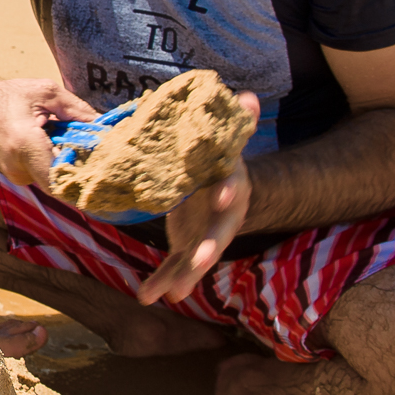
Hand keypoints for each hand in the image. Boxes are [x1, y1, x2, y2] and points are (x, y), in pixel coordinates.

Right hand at [0, 78, 93, 190]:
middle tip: (94, 146)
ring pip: (54, 177)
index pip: (61, 182)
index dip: (85, 182)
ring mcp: (15, 175)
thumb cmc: (3, 97)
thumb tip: (104, 125)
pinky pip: (44, 174)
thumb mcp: (44, 92)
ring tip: (69, 138)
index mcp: (25, 145)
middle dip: (82, 165)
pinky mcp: (16, 176)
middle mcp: (18, 168)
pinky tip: (55, 143)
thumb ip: (78, 110)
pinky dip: (55, 161)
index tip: (104, 171)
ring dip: (68, 161)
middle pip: (63, 179)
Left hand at [136, 90, 259, 304]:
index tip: (222, 195)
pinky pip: (175, 268)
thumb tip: (247, 97)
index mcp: (229, 185)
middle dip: (211, 247)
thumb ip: (234, 123)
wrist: (217, 188)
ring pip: (197, 259)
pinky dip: (161, 282)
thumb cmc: (215, 161)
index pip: (232, 187)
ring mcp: (205, 236)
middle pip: (220, 234)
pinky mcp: (188, 248)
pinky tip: (147, 297)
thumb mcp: (223, 142)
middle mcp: (222, 216)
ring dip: (185, 276)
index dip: (228, 190)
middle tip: (203, 260)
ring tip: (172, 294)